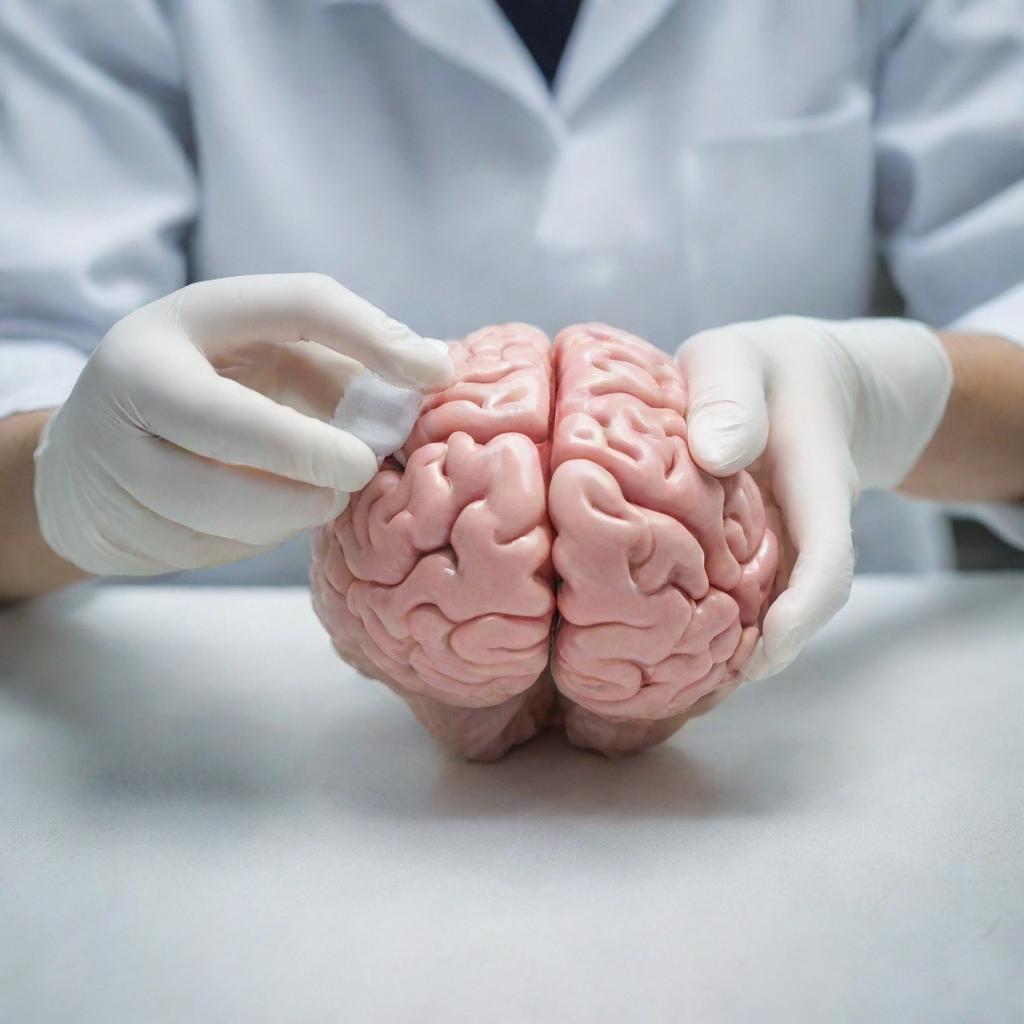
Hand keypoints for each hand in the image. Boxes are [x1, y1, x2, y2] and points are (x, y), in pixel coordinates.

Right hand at [34, 274, 452, 575]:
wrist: (89, 464)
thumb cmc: (214, 394)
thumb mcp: (266, 358)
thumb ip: (341, 367)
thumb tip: (432, 373)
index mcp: (188, 318)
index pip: (297, 305)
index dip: (372, 336)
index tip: (434, 374)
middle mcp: (135, 379)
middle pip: (231, 422)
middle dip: (309, 454)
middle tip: (362, 471)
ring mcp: (116, 460)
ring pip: (224, 503)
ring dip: (292, 509)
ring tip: (321, 498)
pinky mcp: (118, 528)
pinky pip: (214, 545)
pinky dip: (260, 536)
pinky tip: (265, 517)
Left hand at [677, 316, 952, 679]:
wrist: (805, 378)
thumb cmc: (762, 367)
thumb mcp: (740, 358)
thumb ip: (729, 393)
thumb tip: (714, 455)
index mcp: (816, 480)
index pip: (829, 555)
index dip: (804, 609)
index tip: (766, 649)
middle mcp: (809, 524)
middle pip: (804, 603)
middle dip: (763, 650)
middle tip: (699, 687)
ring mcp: (788, 541)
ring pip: (775, 604)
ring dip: (739, 643)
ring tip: (680, 678)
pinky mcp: (763, 547)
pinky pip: (751, 590)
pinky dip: (722, 617)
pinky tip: (676, 640)